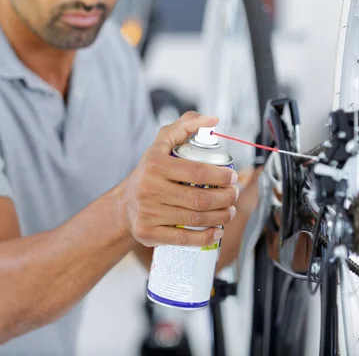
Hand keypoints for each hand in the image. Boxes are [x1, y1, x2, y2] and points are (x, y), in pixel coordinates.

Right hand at [121, 112, 239, 246]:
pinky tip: (217, 232)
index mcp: (155, 164)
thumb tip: (213, 120)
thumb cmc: (151, 171)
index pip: (197, 171)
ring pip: (195, 219)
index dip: (221, 176)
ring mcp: (148, 213)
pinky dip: (205, 237)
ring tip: (229, 212)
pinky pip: (183, 239)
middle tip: (234, 195)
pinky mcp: (148, 233)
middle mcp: (149, 189)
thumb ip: (186, 125)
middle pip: (199, 198)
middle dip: (226, 198)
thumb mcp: (162, 143)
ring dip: (220, 217)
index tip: (233, 177)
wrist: (124, 204)